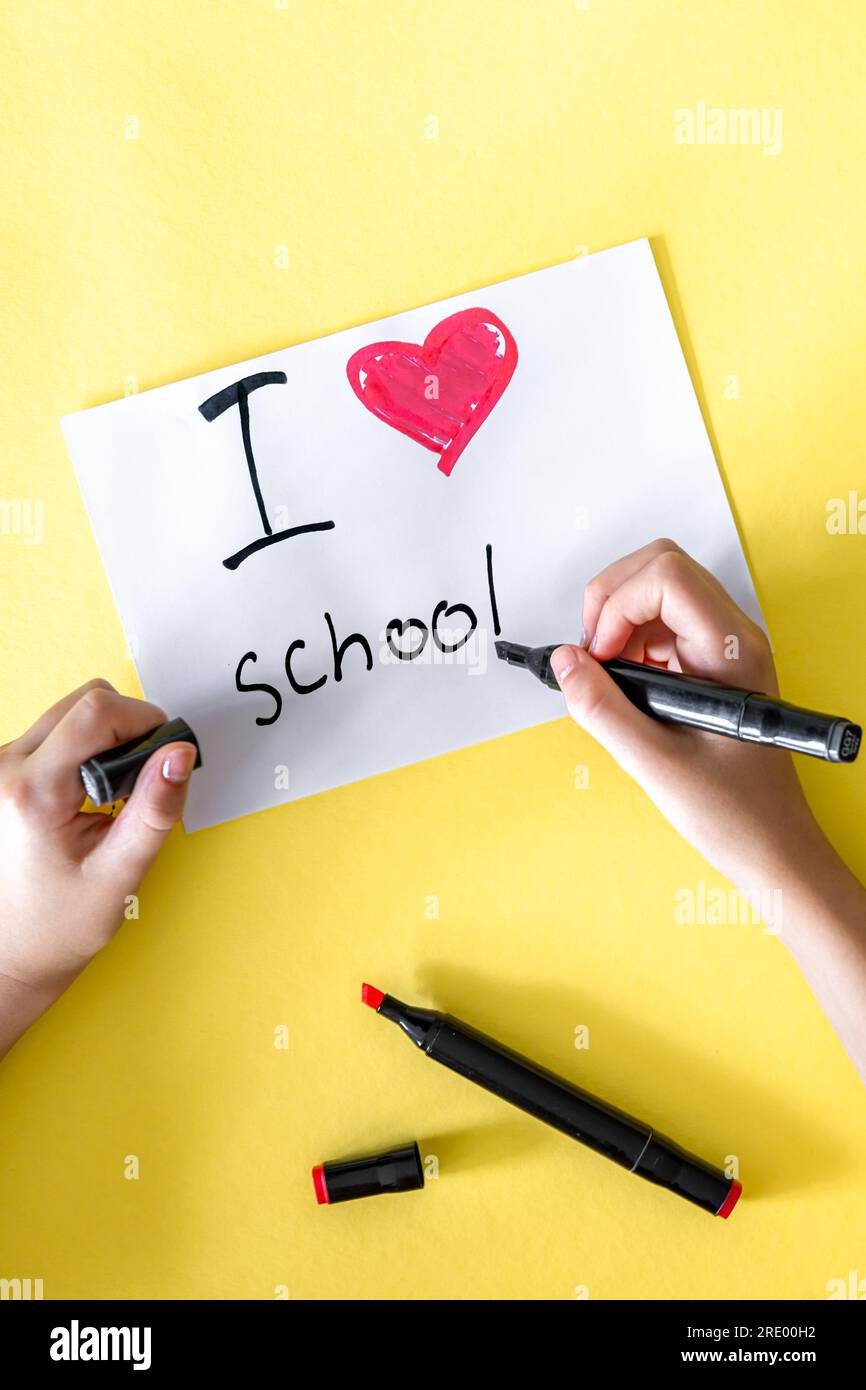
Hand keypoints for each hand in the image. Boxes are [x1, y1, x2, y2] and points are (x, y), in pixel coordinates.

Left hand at [0, 680, 195, 1054]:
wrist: (10, 952)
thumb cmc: (59, 924)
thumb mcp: (120, 872)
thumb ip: (155, 809)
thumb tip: (180, 753)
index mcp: (33, 792)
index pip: (95, 713)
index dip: (144, 719)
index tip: (167, 751)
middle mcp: (5, 769)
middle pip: (82, 701)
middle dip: (128, 727)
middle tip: (143, 780)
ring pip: (69, 713)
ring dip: (105, 739)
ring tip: (113, 797)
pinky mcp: (3, 771)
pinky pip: (55, 733)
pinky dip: (85, 750)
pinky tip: (91, 795)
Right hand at [551, 539, 865, 1081]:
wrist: (773, 848)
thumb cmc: (735, 813)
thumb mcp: (655, 764)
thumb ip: (602, 709)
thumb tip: (564, 663)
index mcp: (733, 651)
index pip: (666, 576)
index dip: (617, 605)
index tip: (597, 656)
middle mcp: (733, 637)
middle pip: (660, 567)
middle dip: (610, 600)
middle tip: (591, 657)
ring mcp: (721, 648)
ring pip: (656, 592)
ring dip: (616, 622)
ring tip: (605, 678)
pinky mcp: (708, 665)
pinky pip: (659, 626)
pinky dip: (627, 644)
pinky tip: (623, 689)